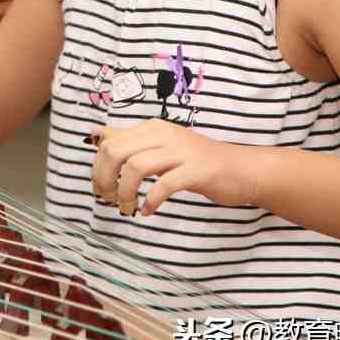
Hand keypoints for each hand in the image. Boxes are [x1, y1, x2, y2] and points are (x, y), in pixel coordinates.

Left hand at [87, 120, 261, 217]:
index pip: (109, 142)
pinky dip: (151, 201)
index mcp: (152, 129)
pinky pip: (164, 185)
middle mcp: (163, 135)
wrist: (243, 169)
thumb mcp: (160, 147)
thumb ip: (130, 142)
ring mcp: (181, 151)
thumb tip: (97, 135)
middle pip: (116, 151)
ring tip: (127, 206)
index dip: (98, 168)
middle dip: (104, 177)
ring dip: (125, 191)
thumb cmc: (197, 162)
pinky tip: (148, 210)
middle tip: (108, 198)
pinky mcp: (197, 171)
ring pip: (136, 166)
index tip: (100, 188)